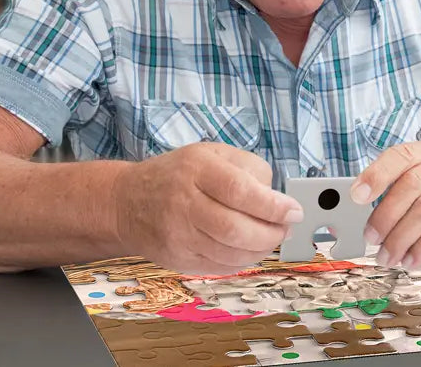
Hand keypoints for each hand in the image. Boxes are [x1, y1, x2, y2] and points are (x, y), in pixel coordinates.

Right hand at [115, 142, 302, 274]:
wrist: (127, 201)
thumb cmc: (177, 174)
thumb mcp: (211, 153)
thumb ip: (247, 167)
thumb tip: (276, 197)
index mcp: (196, 169)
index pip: (240, 190)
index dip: (272, 205)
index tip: (293, 210)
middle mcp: (184, 202)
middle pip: (236, 229)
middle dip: (271, 233)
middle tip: (286, 227)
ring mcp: (178, 234)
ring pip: (230, 253)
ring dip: (261, 250)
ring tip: (271, 237)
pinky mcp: (177, 259)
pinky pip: (220, 267)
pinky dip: (243, 260)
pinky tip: (250, 248)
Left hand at [350, 140, 420, 268]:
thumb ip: (399, 192)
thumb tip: (362, 210)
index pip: (400, 156)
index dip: (376, 175)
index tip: (356, 196)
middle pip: (411, 185)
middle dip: (386, 215)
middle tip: (371, 239)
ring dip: (402, 237)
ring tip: (389, 256)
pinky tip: (412, 259)